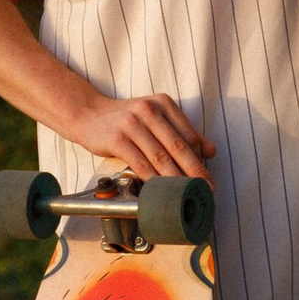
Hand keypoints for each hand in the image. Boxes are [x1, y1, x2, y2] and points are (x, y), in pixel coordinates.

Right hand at [62, 86, 214, 180]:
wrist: (88, 113)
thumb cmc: (125, 119)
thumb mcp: (155, 117)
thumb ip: (182, 131)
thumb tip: (211, 151)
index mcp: (163, 104)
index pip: (188, 135)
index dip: (200, 159)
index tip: (208, 178)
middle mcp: (149, 110)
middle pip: (178, 146)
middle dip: (194, 171)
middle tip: (205, 190)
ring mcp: (132, 124)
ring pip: (160, 156)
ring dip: (175, 179)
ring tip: (185, 195)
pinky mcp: (116, 138)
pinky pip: (139, 163)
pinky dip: (151, 179)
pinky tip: (159, 191)